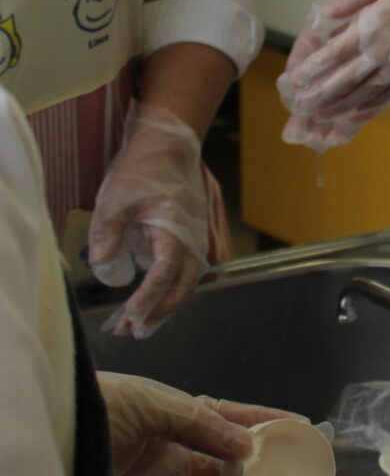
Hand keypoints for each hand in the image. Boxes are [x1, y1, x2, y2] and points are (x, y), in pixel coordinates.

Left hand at [88, 104, 210, 337]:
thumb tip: (104, 273)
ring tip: (142, 322)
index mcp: (177, 231)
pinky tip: (158, 295)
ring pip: (190, 281)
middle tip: (134, 332)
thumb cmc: (143, 168)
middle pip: (184, 287)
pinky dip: (175, 287)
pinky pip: (192, 270)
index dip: (147, 301)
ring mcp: (200, 237)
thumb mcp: (114, 199)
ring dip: (168, 303)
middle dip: (160, 313)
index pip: (164, 277)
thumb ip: (106, 237)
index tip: (129, 318)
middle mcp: (195, 239)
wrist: (171, 144)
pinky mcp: (197, 235)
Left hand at [101, 373, 295, 475]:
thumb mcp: (147, 404)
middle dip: (257, 475)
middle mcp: (161, 453)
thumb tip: (247, 445)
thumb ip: (199, 424)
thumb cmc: (89, 416)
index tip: (300, 429)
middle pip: (219, 466)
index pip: (226, 419)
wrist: (36, 451)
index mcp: (167, 416)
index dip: (263, 423)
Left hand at [278, 0, 389, 149]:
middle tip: (302, 107)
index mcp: (374, 23)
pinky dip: (374, 105)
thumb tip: (324, 13)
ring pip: (368, 90)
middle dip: (322, 95)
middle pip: (347, 78)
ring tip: (323, 116)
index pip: (335, 53)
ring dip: (343, 105)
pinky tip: (360, 112)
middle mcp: (386, 48)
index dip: (313, 70)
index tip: (295, 82)